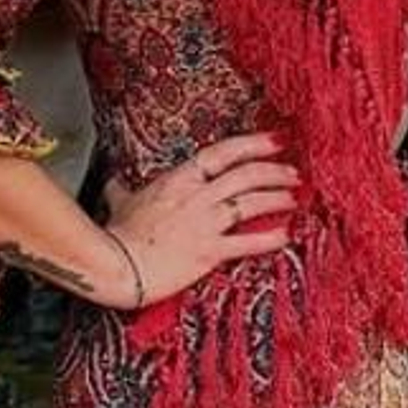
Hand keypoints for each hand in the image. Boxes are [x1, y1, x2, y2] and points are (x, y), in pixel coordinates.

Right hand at [103, 132, 298, 306]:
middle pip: (245, 175)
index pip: (223, 153)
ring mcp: (204, 223)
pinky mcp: (208, 252)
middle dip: (275, 171)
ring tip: (295, 198)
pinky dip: (270, 238)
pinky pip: (247, 242)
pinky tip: (287, 235)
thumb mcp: (119, 203)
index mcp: (178, 180)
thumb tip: (113, 182)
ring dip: (278, 198)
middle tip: (294, 173)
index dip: (253, 144)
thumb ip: (121, 189)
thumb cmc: (118, 236)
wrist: (116, 266)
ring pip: (251, 202)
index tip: (276, 141)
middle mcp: (196, 196)